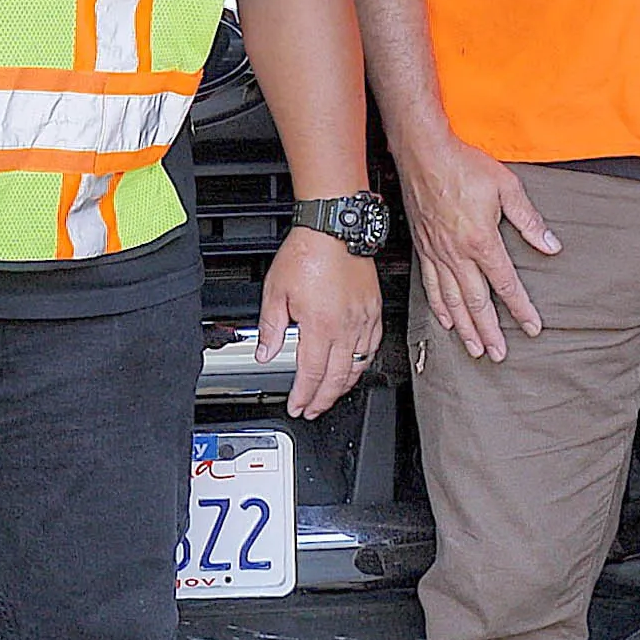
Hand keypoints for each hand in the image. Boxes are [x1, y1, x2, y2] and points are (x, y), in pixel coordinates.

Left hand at [261, 225, 383, 419]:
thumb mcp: (276, 291)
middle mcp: (345, 327)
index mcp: (319, 326)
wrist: (335, 229)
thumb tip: (264, 352)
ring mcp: (363, 319)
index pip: (311, 374)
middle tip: (312, 409)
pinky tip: (355, 366)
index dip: (303, 396)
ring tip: (330, 394)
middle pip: (336, 378)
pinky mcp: (374, 310)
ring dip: (343, 385)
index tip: (297, 406)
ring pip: (358, 366)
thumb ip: (271, 327)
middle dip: (322, 399)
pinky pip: (372, 346)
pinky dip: (363, 363)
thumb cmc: (307, 253)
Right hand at [399, 135, 558, 360]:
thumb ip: (529, 221)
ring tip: (475, 347)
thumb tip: (551, 245)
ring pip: (452, 301)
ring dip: (465, 328)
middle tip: (498, 354)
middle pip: (477, 302)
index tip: (532, 327)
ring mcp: (438, 253)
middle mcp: (457, 253)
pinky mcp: (424, 248)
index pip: (506, 284)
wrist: (424, 153)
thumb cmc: (463, 165)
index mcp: (481, 240)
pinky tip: (446, 321)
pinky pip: (432, 286)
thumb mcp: (506, 188)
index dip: (520, 309)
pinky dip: (439, 308)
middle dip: (490, 331)